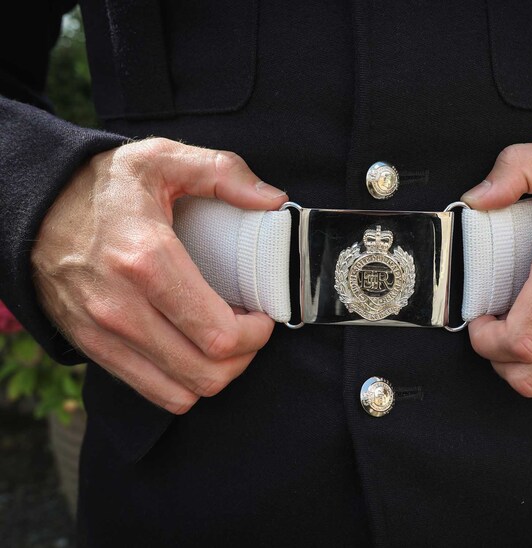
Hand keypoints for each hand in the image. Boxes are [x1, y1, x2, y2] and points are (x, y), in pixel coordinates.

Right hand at [32, 138, 287, 412]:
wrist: (33, 207)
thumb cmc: (103, 185)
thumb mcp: (161, 158)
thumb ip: (222, 171)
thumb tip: (274, 200)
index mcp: (147, 259)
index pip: (219, 334)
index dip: (256, 334)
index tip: (263, 315)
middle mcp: (122, 307)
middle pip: (206, 373)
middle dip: (244, 357)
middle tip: (249, 329)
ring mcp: (103, 333)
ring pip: (181, 392)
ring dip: (216, 374)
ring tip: (222, 341)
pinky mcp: (91, 347)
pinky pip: (151, 392)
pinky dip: (183, 383)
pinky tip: (191, 350)